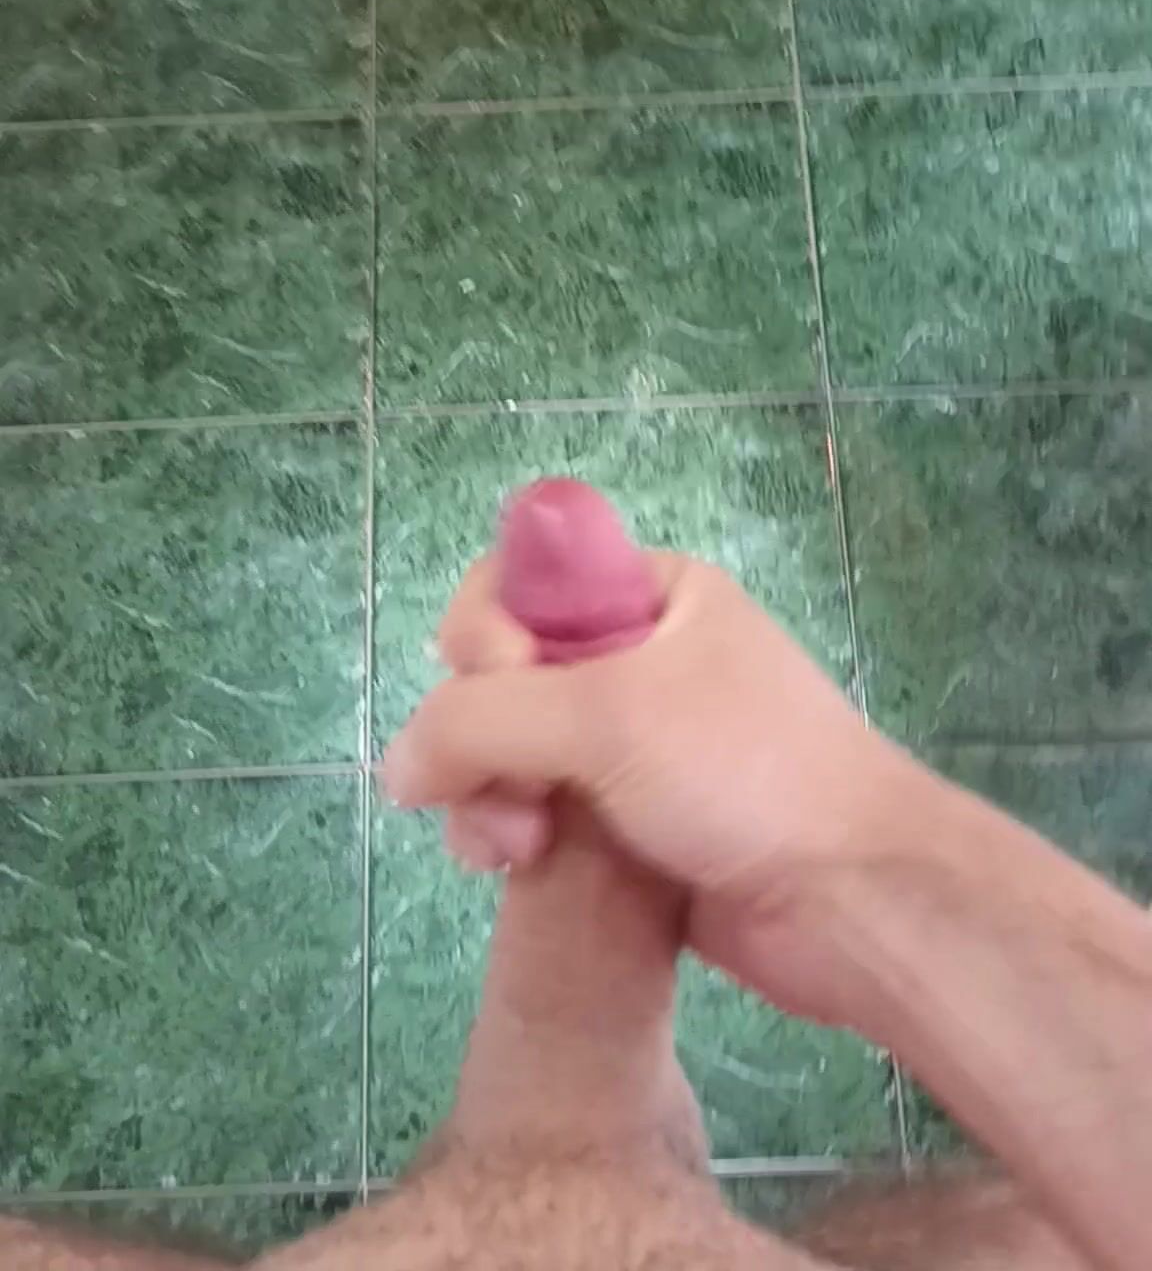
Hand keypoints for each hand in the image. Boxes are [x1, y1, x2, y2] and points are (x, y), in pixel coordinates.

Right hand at [382, 550, 932, 1025]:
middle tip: (510, 790)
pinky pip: (535, 816)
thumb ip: (479, 720)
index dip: (487, 635)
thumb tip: (395, 767)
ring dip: (486, 796)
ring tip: (511, 848)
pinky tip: (514, 869)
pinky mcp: (627, 828)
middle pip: (498, 676)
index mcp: (650, 595)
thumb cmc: (744, 772)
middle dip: (478, 734)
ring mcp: (631, 749)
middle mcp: (635, 660)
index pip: (517, 582)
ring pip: (506, 755)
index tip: (504, 686)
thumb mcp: (608, 714)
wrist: (854, 899)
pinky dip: (510, 838)